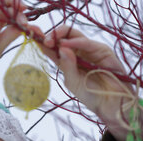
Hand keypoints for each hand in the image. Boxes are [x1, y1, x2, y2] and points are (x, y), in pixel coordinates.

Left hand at [40, 26, 142, 140]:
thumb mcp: (72, 82)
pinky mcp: (103, 51)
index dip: (44, 41)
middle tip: (43, 39)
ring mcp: (91, 50)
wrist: (109, 104)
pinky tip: (66, 44)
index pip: (54, 47)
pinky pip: (88, 43)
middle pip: (65, 36)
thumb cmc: (90, 94)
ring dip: (61, 35)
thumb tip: (60, 47)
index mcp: (68, 61)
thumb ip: (66, 65)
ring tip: (51, 41)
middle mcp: (79, 53)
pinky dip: (76, 41)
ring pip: (75, 35)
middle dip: (53, 34)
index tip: (32, 36)